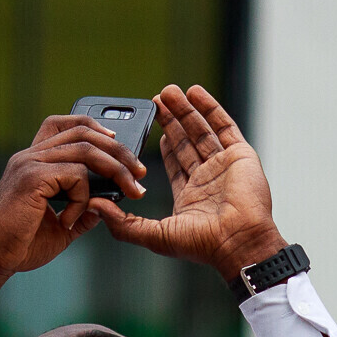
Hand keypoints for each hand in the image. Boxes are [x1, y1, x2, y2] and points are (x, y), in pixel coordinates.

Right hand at [0, 116, 146, 300]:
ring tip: (132, 190)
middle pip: (83, 132)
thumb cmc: (20, 246)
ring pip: (86, 150)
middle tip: (140, 174)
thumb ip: (82, 211)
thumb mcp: (61, 226)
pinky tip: (71, 221)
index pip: (63, 124)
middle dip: (119, 151)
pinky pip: (76, 176)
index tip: (117, 142)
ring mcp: (30, 163)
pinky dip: (83, 198)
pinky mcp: (32, 178)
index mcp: (32, 160)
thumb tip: (105, 204)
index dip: (93, 126)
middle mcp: (29, 155)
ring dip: (116, 170)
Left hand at [92, 85, 285, 280]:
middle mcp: (208, 179)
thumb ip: (123, 223)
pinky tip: (195, 93)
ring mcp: (225, 166)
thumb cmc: (202, 245)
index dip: (163, 143)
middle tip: (157, 99)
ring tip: (170, 91)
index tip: (151, 125)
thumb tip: (95, 207)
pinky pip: (224, 125)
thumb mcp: (154, 236)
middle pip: (187, 141)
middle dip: (171, 120)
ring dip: (186, 110)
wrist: (239, 242)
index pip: (174, 162)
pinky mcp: (241, 155)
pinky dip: (210, 108)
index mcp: (191, 197)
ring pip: (203, 130)